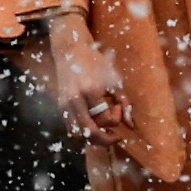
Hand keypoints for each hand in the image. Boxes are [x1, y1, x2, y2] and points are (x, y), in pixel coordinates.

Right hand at [46, 14, 131, 145]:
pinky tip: (92, 123)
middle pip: (89, 132)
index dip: (116, 118)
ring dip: (91, 137)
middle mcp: (75, 100)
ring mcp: (65, 104)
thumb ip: (124, 102)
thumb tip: (130, 124)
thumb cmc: (96, 62)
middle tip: (115, 136)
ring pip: (77, 134)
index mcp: (90, 91)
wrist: (70, 50)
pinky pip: (70, 127)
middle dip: (105, 139)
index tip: (118, 107)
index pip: (105, 119)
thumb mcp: (114, 79)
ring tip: (103, 130)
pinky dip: (82, 131)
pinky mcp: (60, 106)